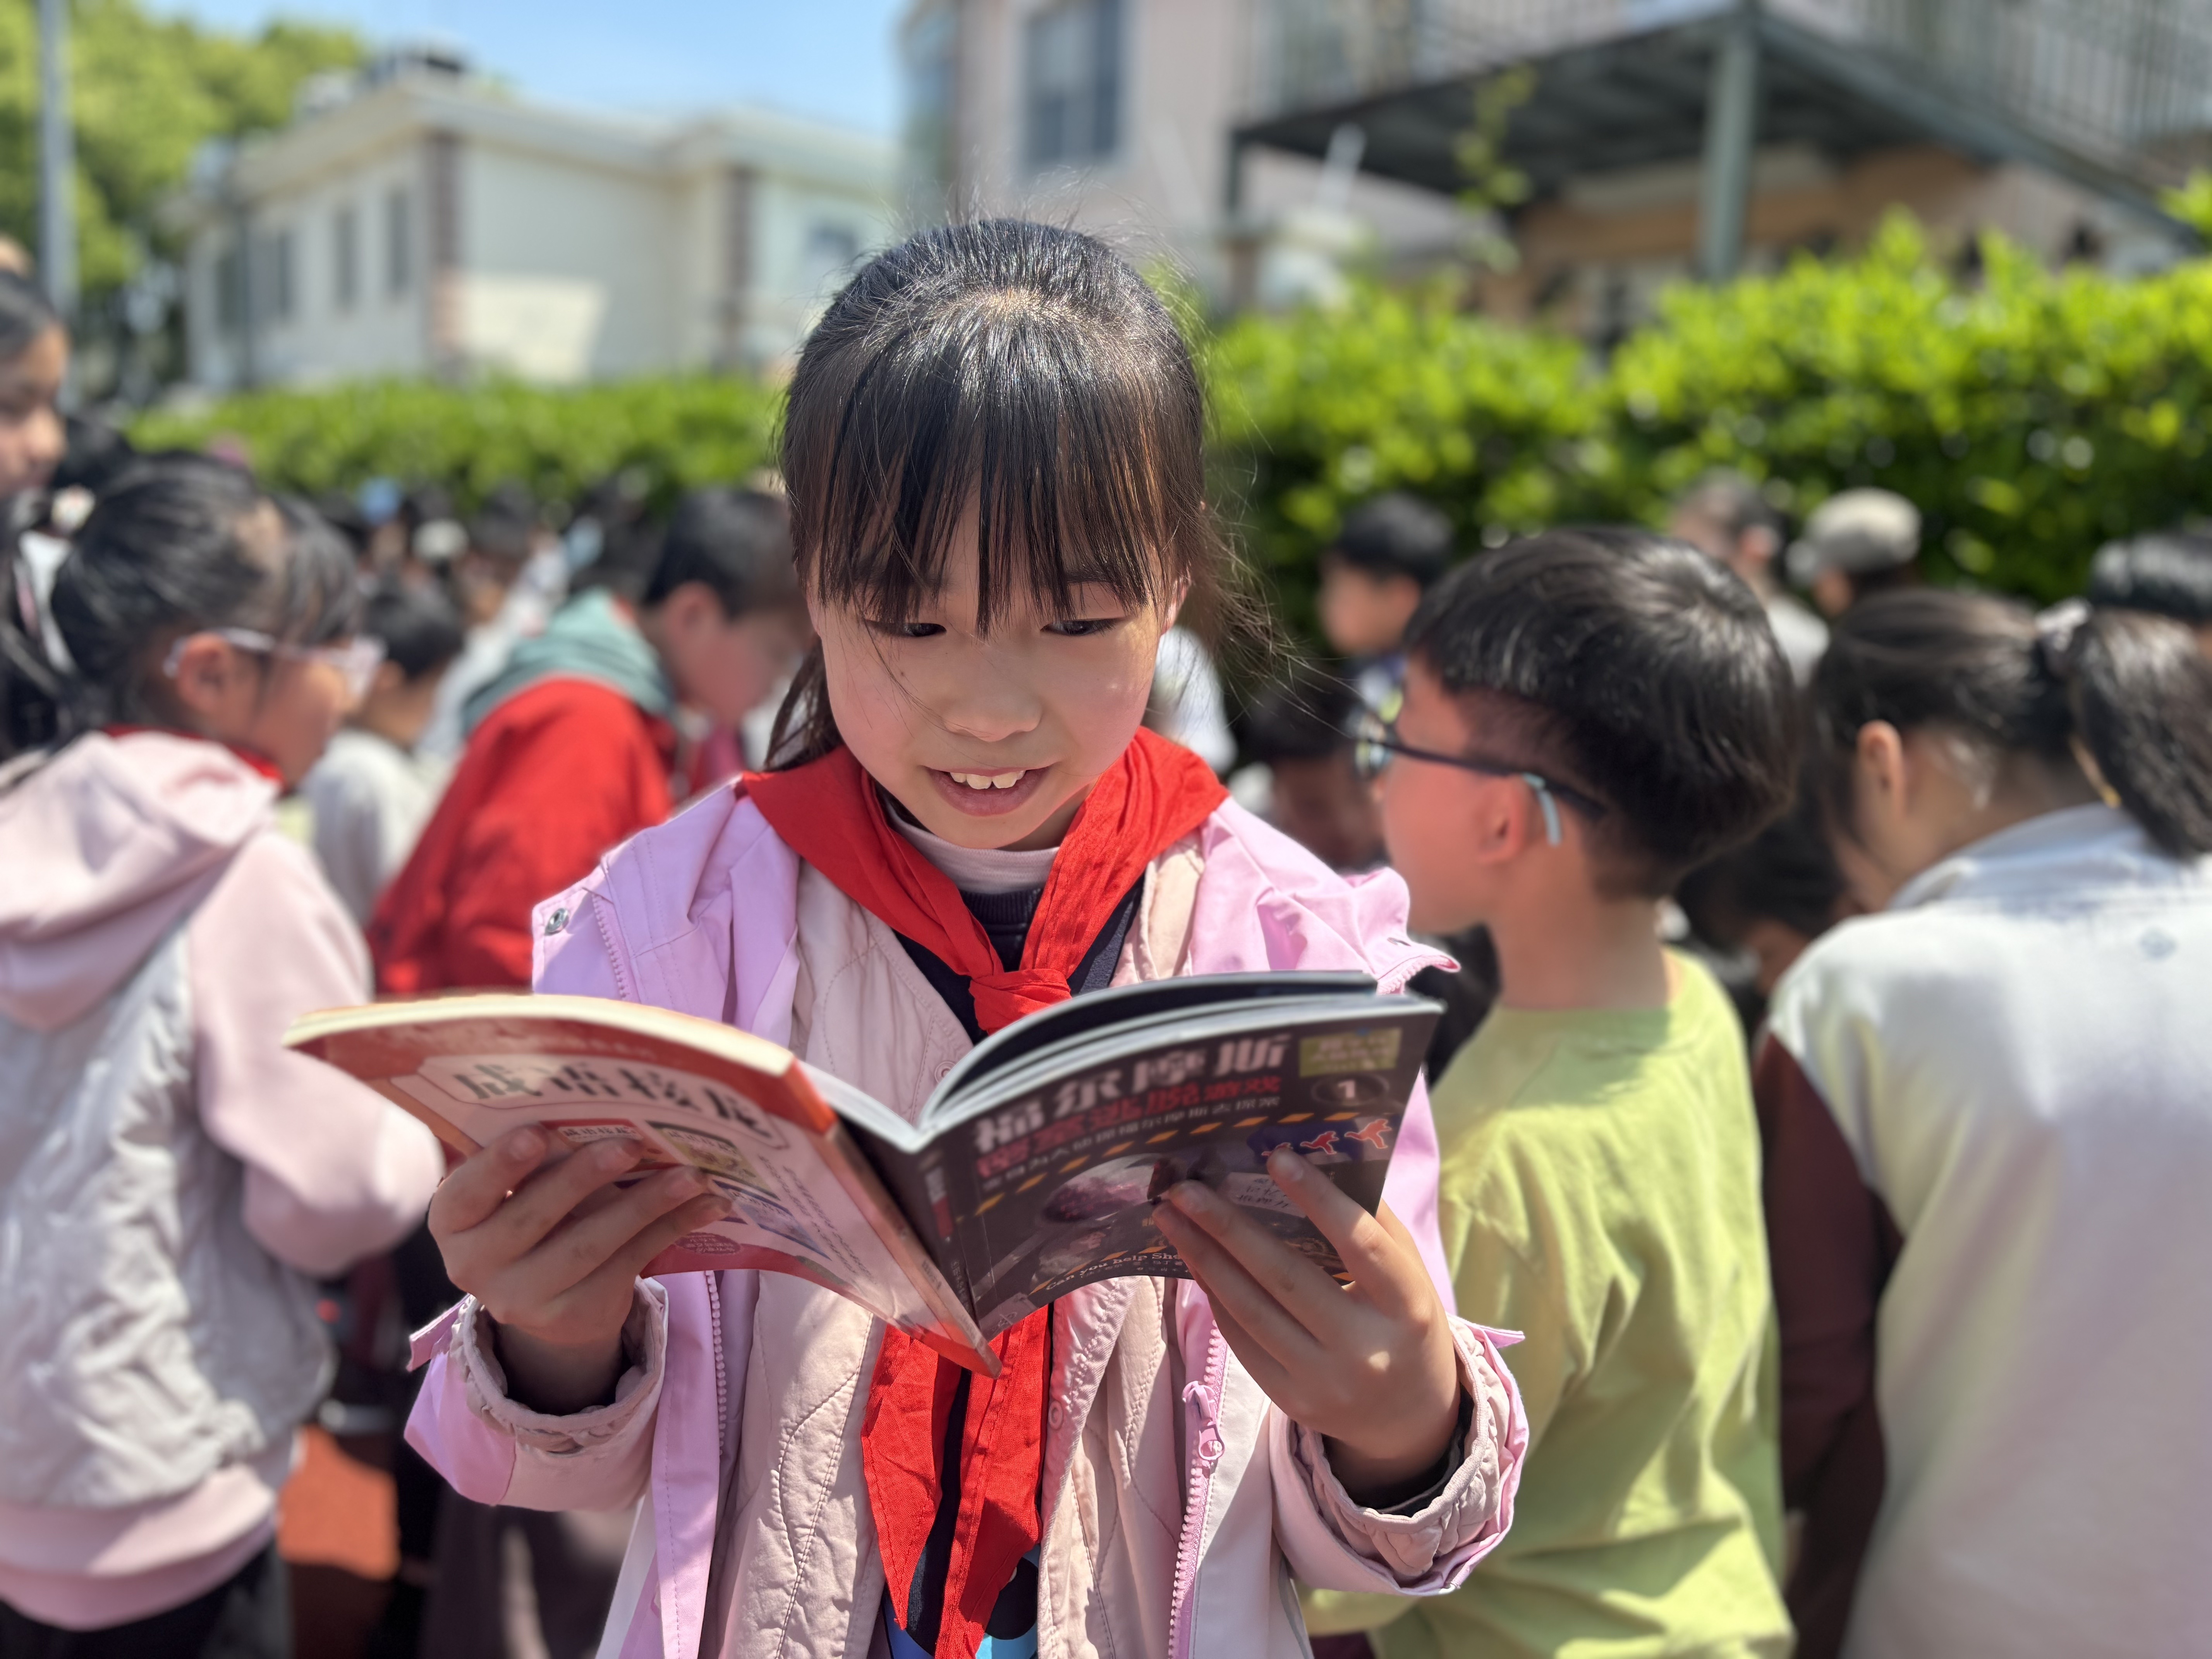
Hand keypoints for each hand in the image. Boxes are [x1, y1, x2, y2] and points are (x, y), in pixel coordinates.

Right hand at [428, 1126, 725, 1414]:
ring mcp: (522, 1299)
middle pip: (533, 1218)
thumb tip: (594, 1104)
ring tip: (691, 1175)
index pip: (467, 1192)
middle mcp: (475, 1265)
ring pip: (589, 1246)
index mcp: (454, 1221)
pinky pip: (628, 1264)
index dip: (500, 1164)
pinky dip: (670, 1229)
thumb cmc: (532, 1211)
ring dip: (645, 1205)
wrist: (545, 1295)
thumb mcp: (518, 1187)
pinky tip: (708, 1205)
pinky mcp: (574, 1315)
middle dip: (584, 1177)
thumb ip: (536, 1156)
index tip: (537, 1133)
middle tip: (631, 1144)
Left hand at [1151, 1146, 1461, 1503]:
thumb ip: (1372, 1222)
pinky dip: (1216, 1297)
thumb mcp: (1409, 1272)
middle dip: (1228, 1229)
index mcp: (1408, 1305)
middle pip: (1287, 1279)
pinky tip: (1195, 1261)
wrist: (1410, 1417)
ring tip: (1169, 1218)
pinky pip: (1243, 1342)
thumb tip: (1316, 1161)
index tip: (1275, 1157)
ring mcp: (1326, 1381)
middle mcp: (1366, 1349)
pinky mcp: (1293, 1402)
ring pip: (1252, 1312)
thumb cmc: (1404, 1321)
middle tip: (1184, 1189)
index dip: (1318, 1199)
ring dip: (1204, 1259)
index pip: (1360, 1244)